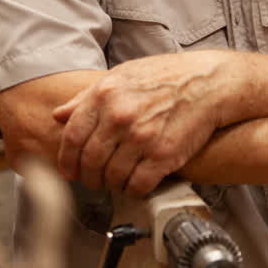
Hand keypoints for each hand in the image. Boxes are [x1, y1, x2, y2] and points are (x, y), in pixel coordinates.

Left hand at [52, 50, 237, 195]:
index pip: (73, 138)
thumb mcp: (121, 76)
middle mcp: (120, 117)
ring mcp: (142, 137)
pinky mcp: (164, 155)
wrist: (208, 82)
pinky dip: (134, 190)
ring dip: (112, 185)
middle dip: (89, 177)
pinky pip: (138, 185)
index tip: (70, 171)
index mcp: (105, 95)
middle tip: (94, 180)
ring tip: (117, 182)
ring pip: (112, 177)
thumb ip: (87, 97)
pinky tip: (136, 184)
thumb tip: (60, 115)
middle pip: (90, 162)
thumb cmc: (165, 76)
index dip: (67, 160)